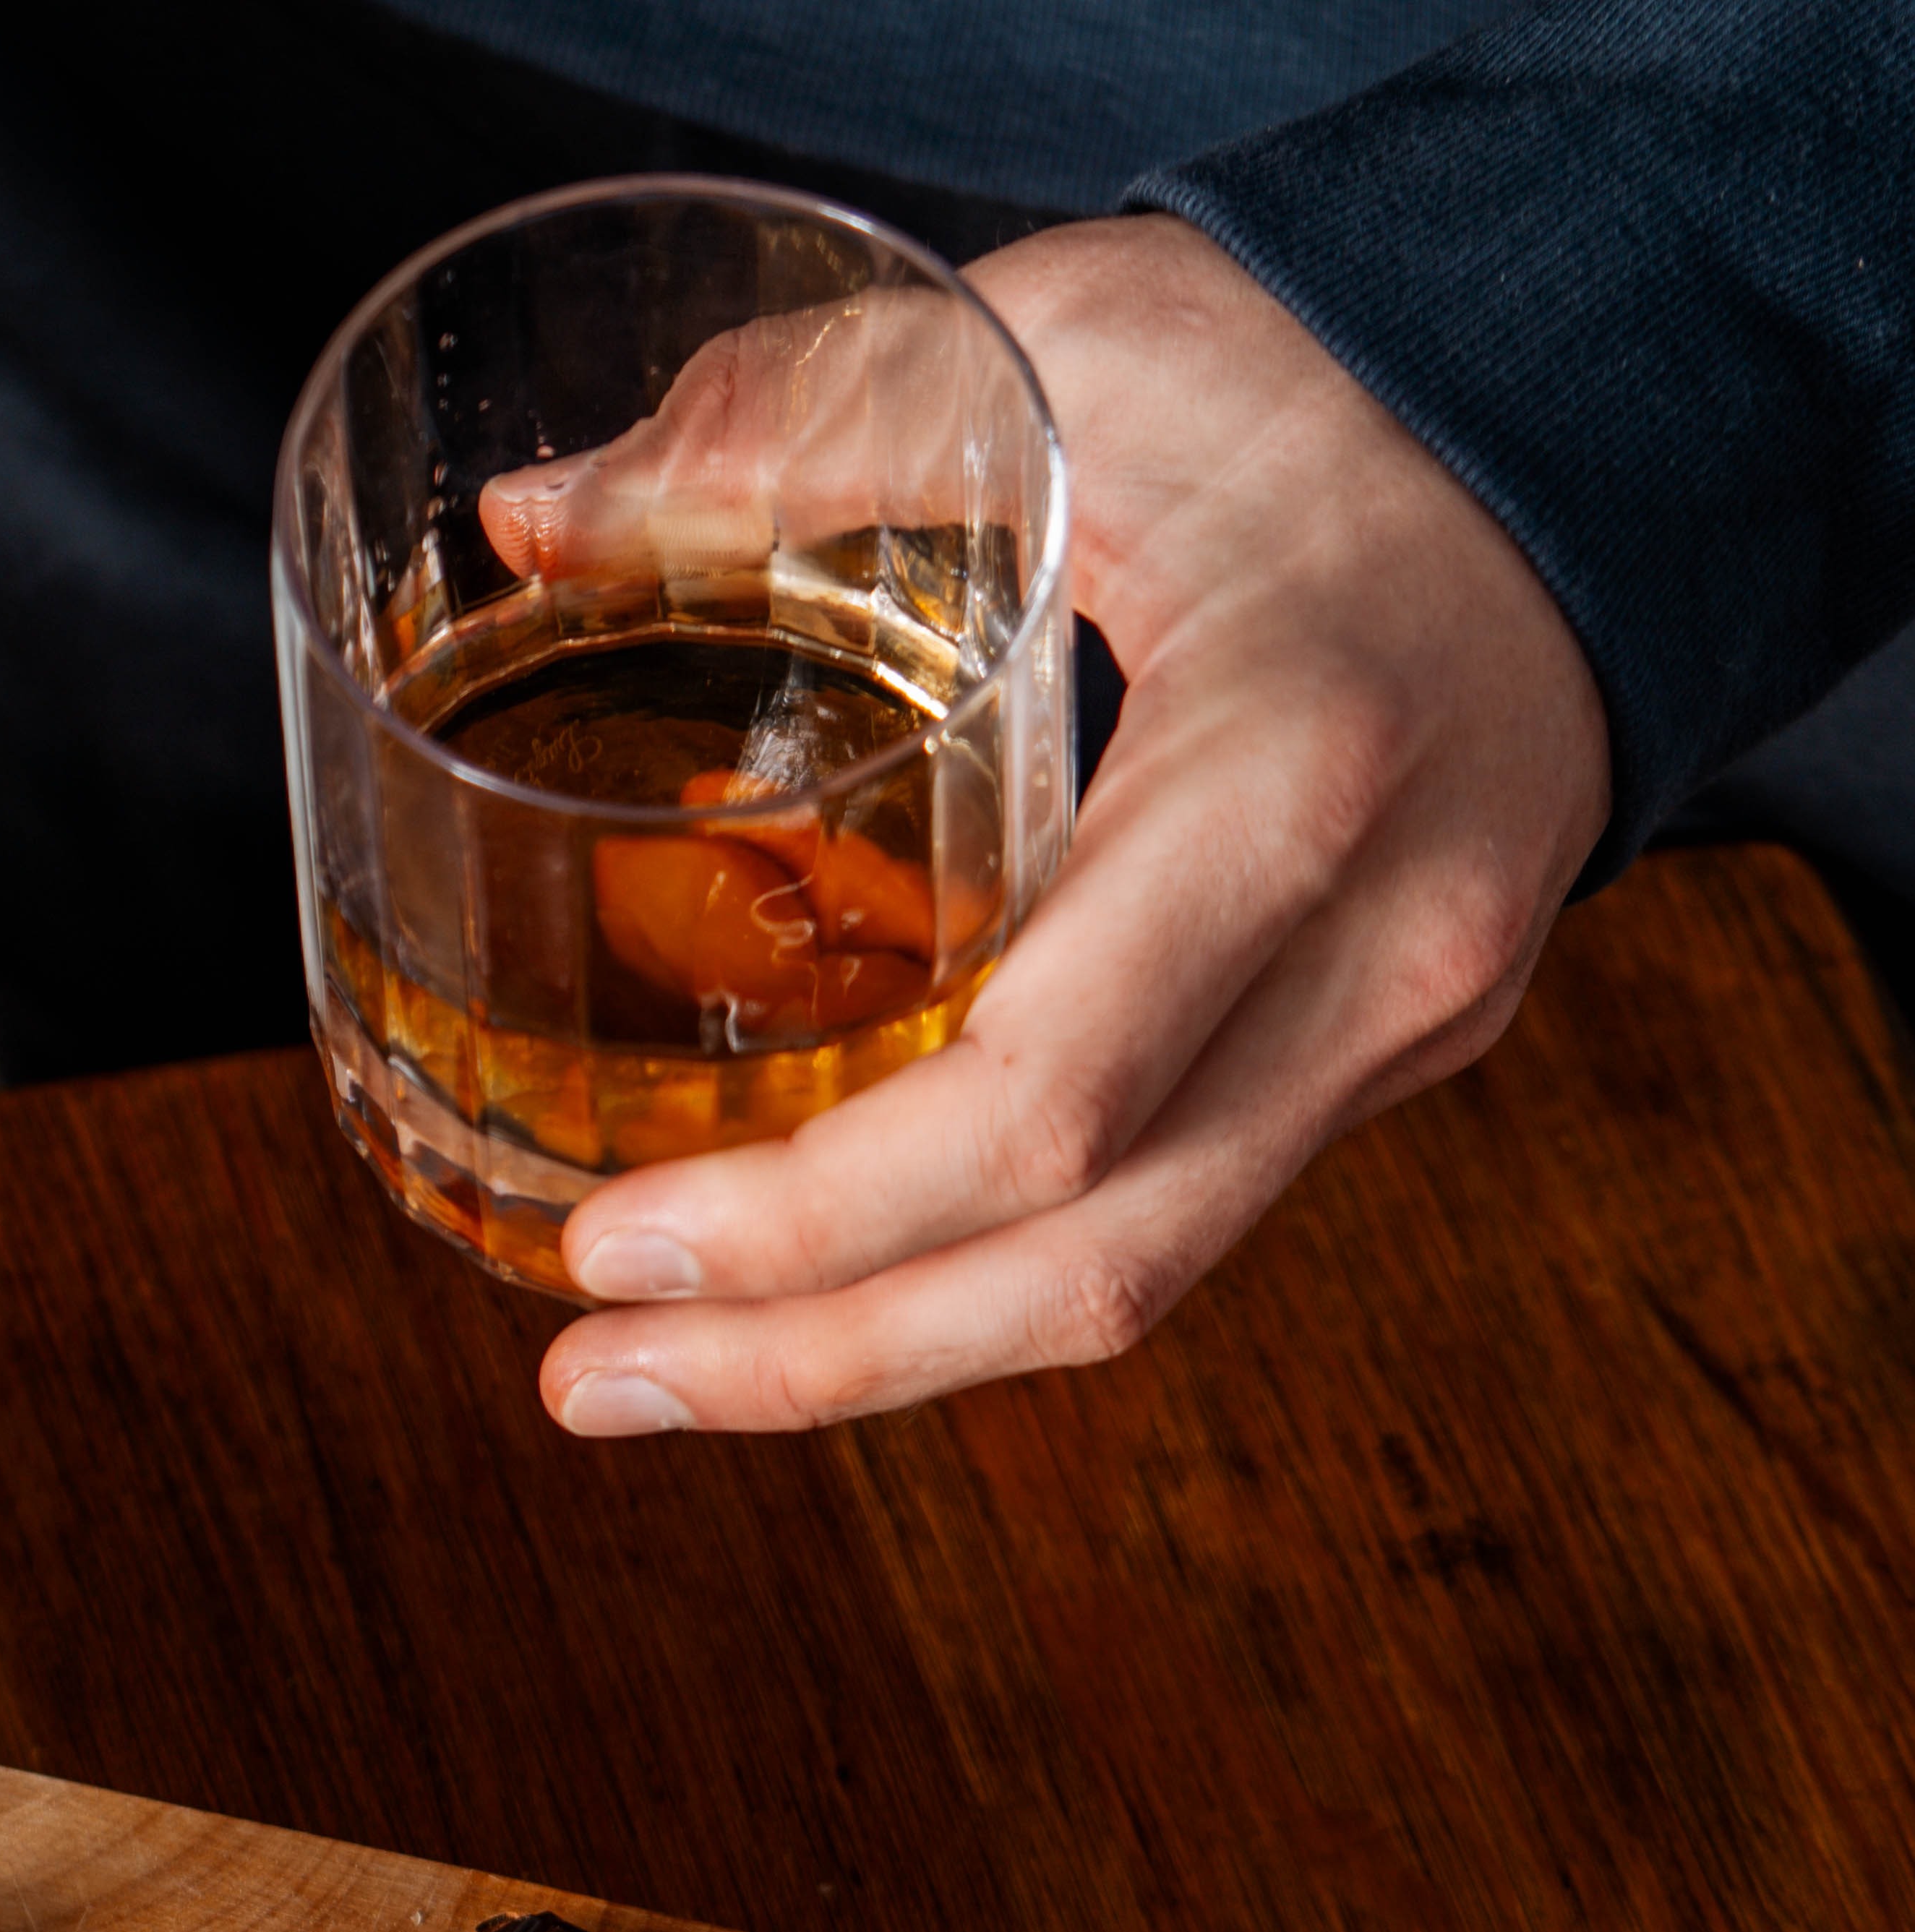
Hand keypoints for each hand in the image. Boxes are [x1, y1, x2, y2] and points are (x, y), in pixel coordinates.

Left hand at [513, 215, 1610, 1436]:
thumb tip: (541, 520)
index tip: (609, 1244)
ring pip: (1129, 1284)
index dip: (810, 1221)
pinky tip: (808, 1281)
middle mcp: (1384, 951)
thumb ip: (805, 419)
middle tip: (586, 1381)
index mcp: (1302, 771)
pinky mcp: (1374, 1052)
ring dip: (880, 1356)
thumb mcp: (1073, 342)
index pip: (1044, 1101)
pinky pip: (1157, 1215)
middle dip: (816, 1363)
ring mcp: (1398, 1025)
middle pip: (1084, 1267)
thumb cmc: (1333, 366)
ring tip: (654, 1371)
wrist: (1599, 404)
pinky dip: (967, 1272)